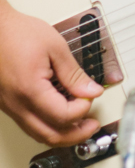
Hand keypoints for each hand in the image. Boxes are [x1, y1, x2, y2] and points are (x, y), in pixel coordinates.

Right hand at [0, 0, 102, 145]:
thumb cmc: (18, 33)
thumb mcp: (55, 47)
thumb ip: (74, 73)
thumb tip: (91, 90)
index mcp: (30, 90)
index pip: (63, 116)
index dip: (83, 109)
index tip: (92, 96)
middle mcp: (17, 105)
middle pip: (50, 135)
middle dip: (75, 134)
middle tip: (92, 124)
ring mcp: (10, 107)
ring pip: (38, 133)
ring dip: (62, 133)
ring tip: (81, 122)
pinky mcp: (8, 105)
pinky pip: (29, 124)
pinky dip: (48, 125)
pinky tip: (60, 114)